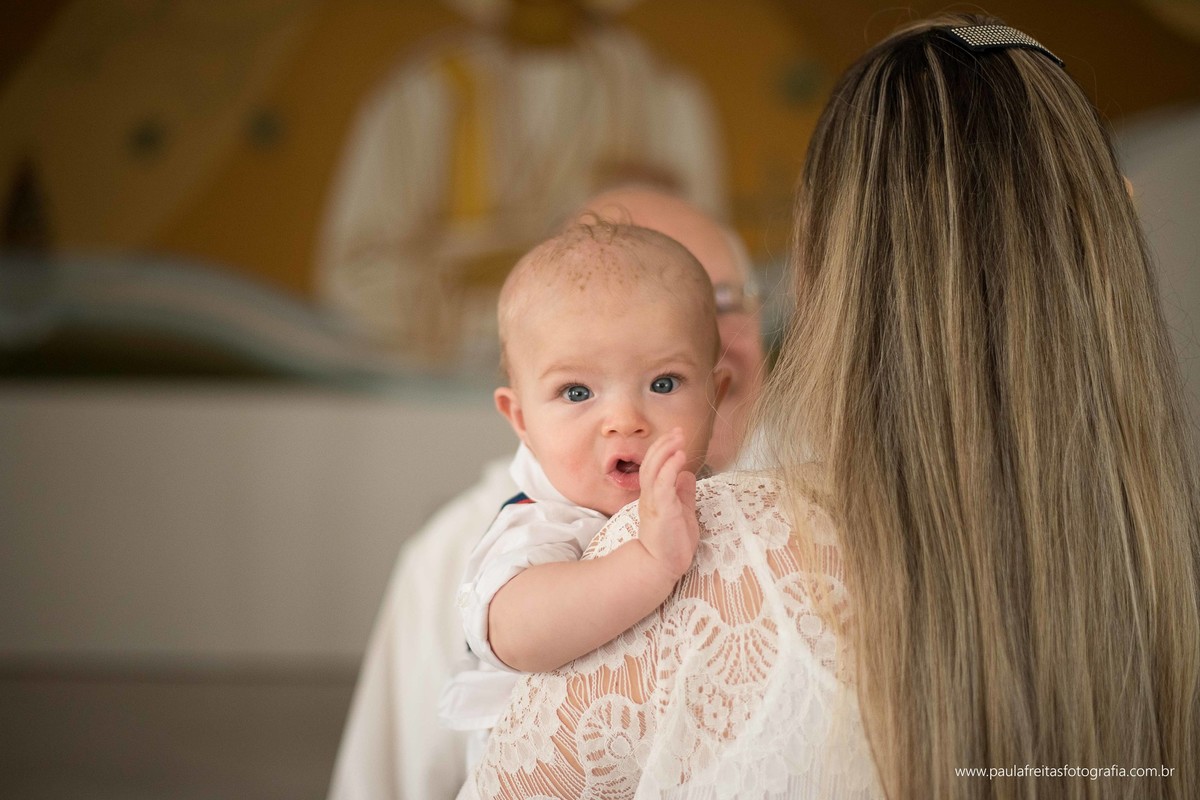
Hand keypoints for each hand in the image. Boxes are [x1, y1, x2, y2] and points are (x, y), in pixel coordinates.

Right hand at [636, 428, 699, 581]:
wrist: (662, 567)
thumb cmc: (671, 543)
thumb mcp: (682, 511)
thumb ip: (683, 493)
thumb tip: (688, 474)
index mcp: (653, 496)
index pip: (654, 466)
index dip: (664, 449)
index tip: (676, 436)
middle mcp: (649, 496)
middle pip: (651, 463)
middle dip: (664, 444)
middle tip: (678, 432)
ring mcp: (654, 503)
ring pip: (653, 470)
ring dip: (666, 451)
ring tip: (678, 439)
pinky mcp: (662, 511)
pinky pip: (663, 485)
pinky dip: (670, 468)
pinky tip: (680, 457)